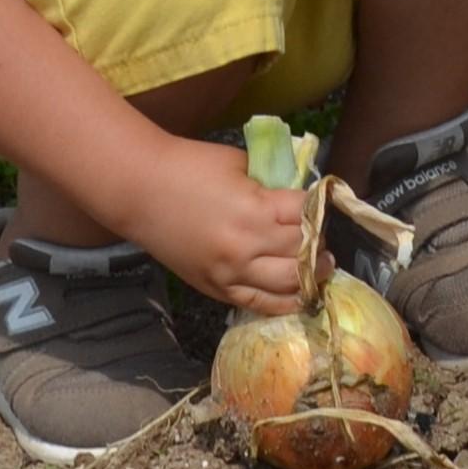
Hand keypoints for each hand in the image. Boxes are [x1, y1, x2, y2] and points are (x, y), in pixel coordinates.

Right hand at [121, 136, 312, 314]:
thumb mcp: (240, 164)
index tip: (326, 207)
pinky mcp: (215, 289)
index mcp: (256, 209)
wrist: (141, 191)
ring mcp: (231, 274)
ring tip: (321, 267)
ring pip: (288, 285)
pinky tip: (299, 294)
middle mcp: (247, 247)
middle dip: (321, 245)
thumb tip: (299, 197)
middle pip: (304, 253)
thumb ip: (271, 184)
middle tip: (327, 239)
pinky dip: (283, 301)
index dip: (321, 210)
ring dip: (311, 276)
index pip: (308, 215)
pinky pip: (258, 304)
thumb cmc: (190, 167)